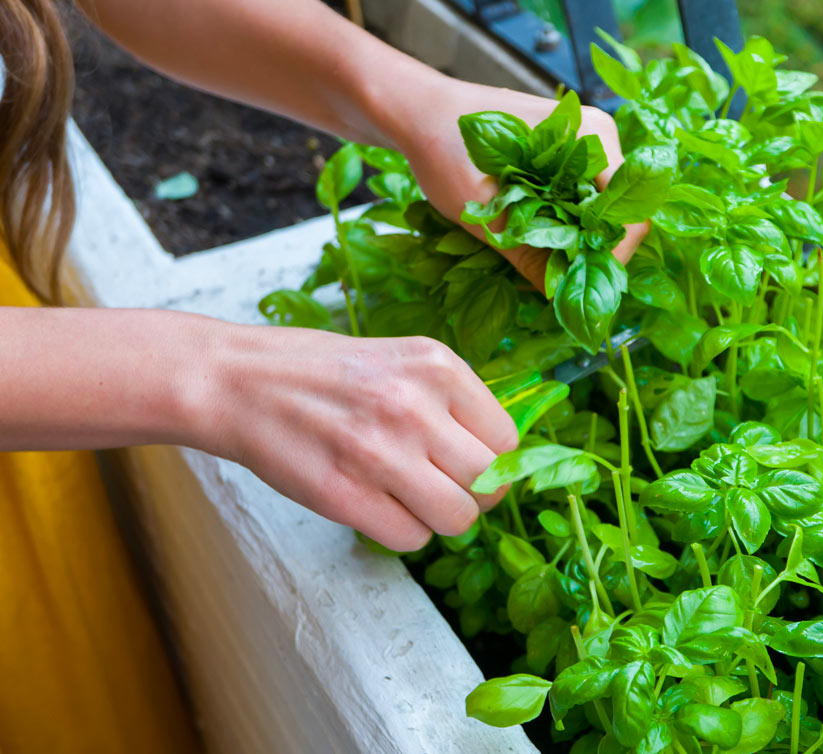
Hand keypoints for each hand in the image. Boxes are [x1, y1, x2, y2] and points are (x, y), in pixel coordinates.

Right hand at [200, 324, 517, 550]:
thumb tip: (499, 459)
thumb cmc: (323, 373)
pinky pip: (411, 538)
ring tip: (410, 497)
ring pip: (457, 519)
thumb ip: (450, 403)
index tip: (467, 462)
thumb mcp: (400, 361)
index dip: (492, 460)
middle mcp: (414, 406)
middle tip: (444, 487)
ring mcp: (379, 453)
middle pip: (489, 483)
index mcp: (437, 367)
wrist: (238, 381)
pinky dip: (402, 532)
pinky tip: (377, 504)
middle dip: (473, 495)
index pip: (506, 439)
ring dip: (439, 518)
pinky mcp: (345, 495)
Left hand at [377, 75, 648, 286]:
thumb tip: (561, 297)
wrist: (417, 111)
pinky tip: (535, 239)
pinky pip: (581, 200)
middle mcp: (597, 136)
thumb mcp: (480, 209)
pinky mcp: (567, 154)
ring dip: (575, 241)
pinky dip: (564, 225)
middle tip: (554, 278)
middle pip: (619, 214)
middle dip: (590, 252)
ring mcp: (584, 144)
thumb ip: (526, 253)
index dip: (608, 258)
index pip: (629, 215)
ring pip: (600, 211)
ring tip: (541, 260)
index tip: (573, 281)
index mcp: (590, 137)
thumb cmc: (443, 147)